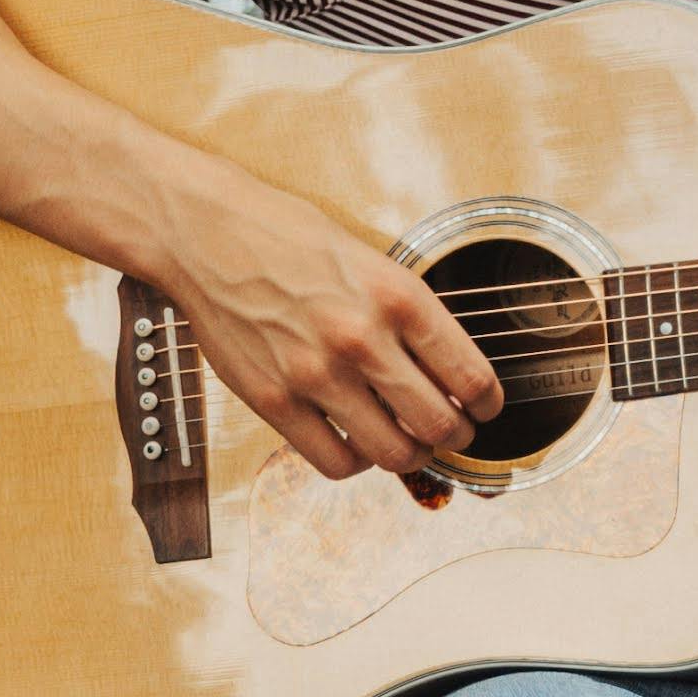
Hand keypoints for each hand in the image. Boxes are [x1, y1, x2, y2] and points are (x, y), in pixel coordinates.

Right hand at [148, 155, 504, 485]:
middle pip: (439, 424)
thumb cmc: (287, 237)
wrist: (208, 233)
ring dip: (410, 456)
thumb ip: (407, 314)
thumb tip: (446, 371)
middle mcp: (362, 338)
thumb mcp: (370, 259)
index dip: (489, 404)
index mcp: (397, 296)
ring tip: (406, 444)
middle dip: (456, 436)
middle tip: (453, 433)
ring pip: (393, 453)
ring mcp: (317, 374)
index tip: (486, 409)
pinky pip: (334, 462)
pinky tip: (354, 444)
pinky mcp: (275, 401)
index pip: (472, 375)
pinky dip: (355, 463)